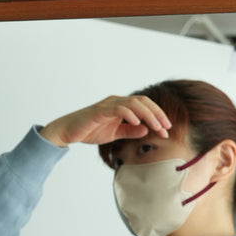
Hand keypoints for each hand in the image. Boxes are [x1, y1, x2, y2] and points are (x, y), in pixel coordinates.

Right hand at [39, 94, 171, 148]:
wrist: (68, 132)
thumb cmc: (89, 131)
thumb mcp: (114, 133)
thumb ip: (130, 131)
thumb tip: (146, 130)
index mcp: (120, 106)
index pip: (144, 105)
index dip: (157, 115)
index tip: (167, 129)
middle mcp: (116, 101)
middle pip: (142, 101)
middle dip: (157, 114)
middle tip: (167, 127)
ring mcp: (108, 104)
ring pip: (133, 103)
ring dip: (148, 114)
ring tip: (156, 126)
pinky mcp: (100, 110)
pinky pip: (118, 109)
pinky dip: (130, 114)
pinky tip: (138, 123)